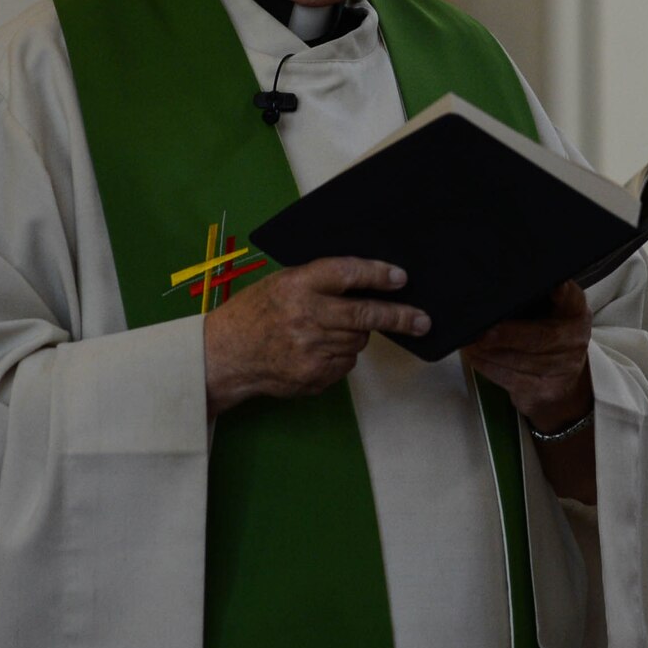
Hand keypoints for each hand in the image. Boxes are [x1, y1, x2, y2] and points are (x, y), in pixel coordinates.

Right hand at [204, 258, 429, 417]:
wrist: (225, 356)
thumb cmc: (254, 314)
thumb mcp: (281, 283)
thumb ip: (319, 282)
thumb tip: (367, 283)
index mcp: (297, 285)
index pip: (347, 273)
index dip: (378, 274)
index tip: (400, 278)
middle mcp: (306, 315)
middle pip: (365, 314)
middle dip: (399, 317)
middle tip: (422, 320)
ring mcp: (311, 349)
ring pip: (357, 340)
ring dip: (354, 335)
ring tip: (325, 331)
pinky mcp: (314, 374)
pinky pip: (345, 363)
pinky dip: (340, 356)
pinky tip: (315, 351)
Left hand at [461, 281, 594, 432]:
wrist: (562, 383)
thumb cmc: (546, 336)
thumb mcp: (547, 312)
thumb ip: (530, 297)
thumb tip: (491, 288)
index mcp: (574, 311)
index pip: (571, 298)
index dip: (562, 292)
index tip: (553, 287)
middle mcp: (574, 339)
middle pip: (543, 337)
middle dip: (510, 335)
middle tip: (484, 333)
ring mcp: (563, 368)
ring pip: (523, 361)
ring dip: (490, 352)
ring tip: (470, 342)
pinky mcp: (545, 390)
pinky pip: (511, 378)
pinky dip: (488, 367)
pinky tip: (476, 357)